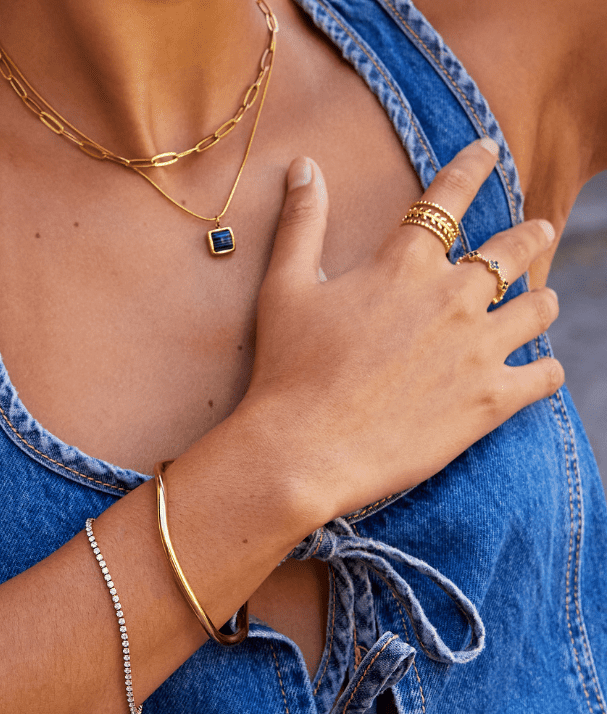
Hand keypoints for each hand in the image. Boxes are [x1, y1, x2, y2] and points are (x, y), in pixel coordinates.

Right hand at [242, 139, 561, 523]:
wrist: (303, 448)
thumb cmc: (287, 369)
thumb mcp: (284, 288)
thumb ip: (301, 223)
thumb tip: (303, 165)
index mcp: (404, 265)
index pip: (449, 196)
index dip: (472, 165)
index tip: (489, 149)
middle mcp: (452, 297)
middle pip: (515, 247)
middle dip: (530, 234)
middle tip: (537, 232)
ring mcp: (477, 347)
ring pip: (540, 308)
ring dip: (539, 302)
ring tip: (537, 305)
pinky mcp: (491, 399)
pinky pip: (546, 374)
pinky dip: (546, 370)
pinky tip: (538, 371)